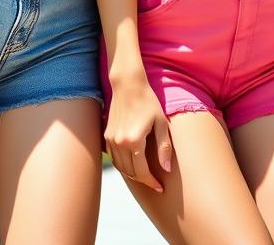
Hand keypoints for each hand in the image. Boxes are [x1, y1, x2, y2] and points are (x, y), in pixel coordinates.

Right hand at [104, 74, 172, 192]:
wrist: (128, 85)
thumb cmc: (148, 101)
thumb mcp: (161, 122)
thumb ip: (164, 147)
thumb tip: (166, 169)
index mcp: (134, 140)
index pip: (142, 171)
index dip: (152, 182)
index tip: (161, 188)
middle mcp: (120, 143)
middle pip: (131, 172)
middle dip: (144, 180)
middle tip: (155, 182)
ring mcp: (111, 140)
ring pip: (121, 167)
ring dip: (133, 174)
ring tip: (145, 174)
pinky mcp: (107, 136)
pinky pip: (114, 158)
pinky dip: (123, 165)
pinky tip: (133, 163)